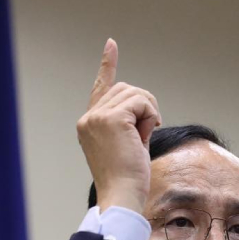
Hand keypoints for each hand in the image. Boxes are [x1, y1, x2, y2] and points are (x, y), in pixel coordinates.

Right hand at [76, 39, 161, 213]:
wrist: (122, 194)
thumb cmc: (128, 178)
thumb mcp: (129, 144)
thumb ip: (131, 123)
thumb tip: (145, 108)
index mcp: (89, 124)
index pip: (101, 87)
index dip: (107, 65)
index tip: (111, 44)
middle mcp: (88, 118)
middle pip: (126, 89)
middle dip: (144, 106)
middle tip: (147, 131)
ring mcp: (97, 117)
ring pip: (135, 93)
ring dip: (148, 111)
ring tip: (145, 136)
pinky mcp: (111, 118)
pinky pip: (141, 102)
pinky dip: (150, 115)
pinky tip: (146, 133)